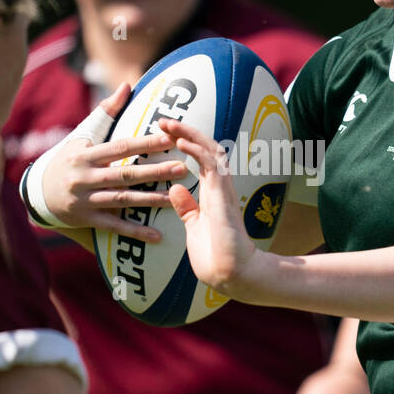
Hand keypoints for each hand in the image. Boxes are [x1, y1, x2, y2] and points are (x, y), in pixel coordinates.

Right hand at [41, 83, 188, 239]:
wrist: (38, 192)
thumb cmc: (68, 158)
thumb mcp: (82, 133)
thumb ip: (106, 111)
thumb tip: (127, 86)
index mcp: (85, 155)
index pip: (120, 147)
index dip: (144, 143)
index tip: (169, 139)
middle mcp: (84, 177)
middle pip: (125, 175)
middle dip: (155, 172)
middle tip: (183, 168)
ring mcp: (85, 200)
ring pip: (122, 201)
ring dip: (150, 200)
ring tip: (175, 197)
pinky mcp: (87, 219)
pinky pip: (114, 226)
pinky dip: (135, 232)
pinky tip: (156, 235)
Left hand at [159, 118, 258, 294]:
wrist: (229, 272)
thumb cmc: (214, 255)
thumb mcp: (194, 226)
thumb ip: (187, 207)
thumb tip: (175, 189)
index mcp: (211, 192)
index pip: (200, 159)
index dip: (185, 143)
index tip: (165, 134)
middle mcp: (218, 186)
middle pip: (205, 148)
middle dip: (185, 131)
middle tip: (163, 121)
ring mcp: (222, 188)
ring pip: (210, 149)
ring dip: (188, 134)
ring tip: (168, 124)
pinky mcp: (222, 193)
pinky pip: (212, 164)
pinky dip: (196, 150)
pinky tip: (180, 142)